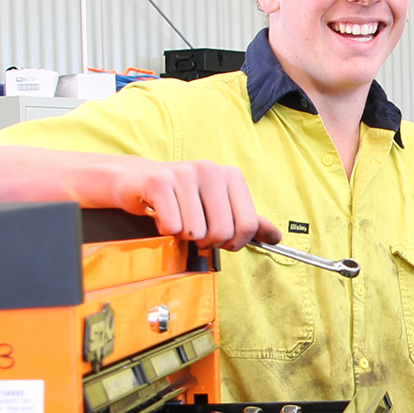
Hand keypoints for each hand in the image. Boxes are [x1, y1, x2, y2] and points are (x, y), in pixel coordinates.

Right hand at [107, 156, 279, 249]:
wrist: (137, 182)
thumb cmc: (181, 198)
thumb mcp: (219, 207)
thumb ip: (248, 222)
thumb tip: (276, 238)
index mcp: (231, 176)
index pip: (248, 225)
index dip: (234, 242)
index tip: (220, 238)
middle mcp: (210, 170)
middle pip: (223, 232)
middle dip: (207, 242)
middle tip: (194, 230)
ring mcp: (184, 173)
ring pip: (196, 232)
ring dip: (184, 236)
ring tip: (177, 220)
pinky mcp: (159, 182)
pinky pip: (172, 226)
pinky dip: (166, 230)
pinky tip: (162, 216)